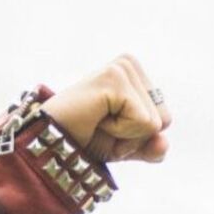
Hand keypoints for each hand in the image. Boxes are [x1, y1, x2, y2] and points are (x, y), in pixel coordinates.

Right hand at [40, 54, 171, 163]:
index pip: (165, 119)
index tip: (106, 127)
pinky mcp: (115, 76)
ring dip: (125, 134)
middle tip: (101, 126)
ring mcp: (122, 67)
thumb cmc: (82, 139)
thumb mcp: (125, 147)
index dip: (137, 136)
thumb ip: (151, 148)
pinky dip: (121, 131)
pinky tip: (96, 118)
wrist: (49, 143)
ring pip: (156, 122)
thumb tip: (164, 143)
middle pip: (164, 119)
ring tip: (97, 121)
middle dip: (133, 136)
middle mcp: (129, 65)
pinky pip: (143, 121)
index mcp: (134, 75)